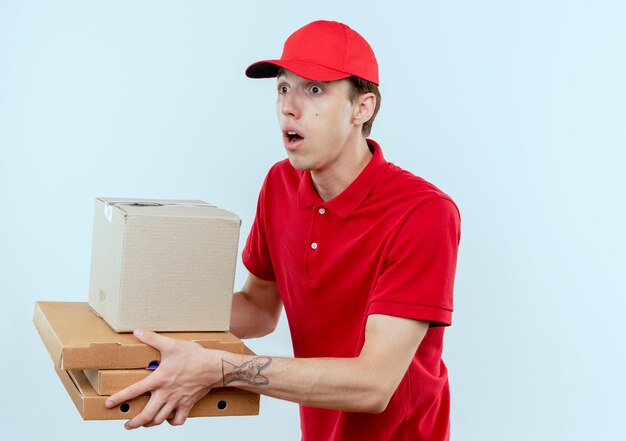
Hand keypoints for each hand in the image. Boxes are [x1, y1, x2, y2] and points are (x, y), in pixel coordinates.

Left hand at [105, 329, 220, 428]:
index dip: (119, 398)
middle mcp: (166, 393)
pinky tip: (168, 419)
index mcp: (159, 380)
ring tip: (144, 424)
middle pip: (146, 415)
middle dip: (134, 423)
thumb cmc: (194, 356)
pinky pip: (178, 420)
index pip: (134, 391)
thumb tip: (137, 332)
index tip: (108, 404)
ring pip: (159, 419)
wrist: (214, 366)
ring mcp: (176, 401)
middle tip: (127, 425)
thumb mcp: (171, 344)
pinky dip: (172, 422)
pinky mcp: (187, 404)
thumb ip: (152, 339)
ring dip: (149, 424)